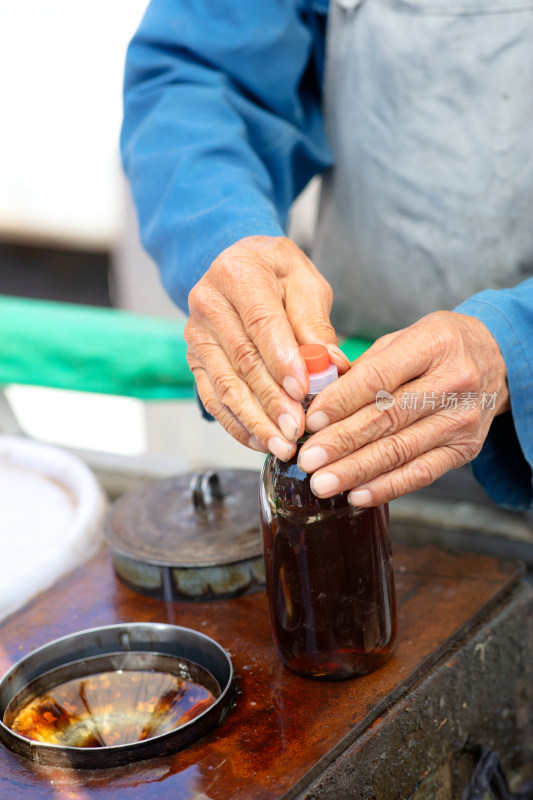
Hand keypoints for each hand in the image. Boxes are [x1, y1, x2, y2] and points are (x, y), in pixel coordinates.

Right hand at [184, 236, 349, 458]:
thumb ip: (315, 324)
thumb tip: (332, 365)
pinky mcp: (195, 361)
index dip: (281, 360)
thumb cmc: (278, 274)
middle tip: (296, 429)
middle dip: (271, 401)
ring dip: (255, 421)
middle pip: (242, 361)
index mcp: (238, 274)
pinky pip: (213, 399)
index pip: (260, 323)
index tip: (302, 390)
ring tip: (282, 444)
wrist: (240, 267)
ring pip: (225, 386)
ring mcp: (197, 335)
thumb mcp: (305, 283)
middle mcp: (208, 304)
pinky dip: (237, 425)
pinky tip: (260, 441)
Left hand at [297, 311, 509, 505]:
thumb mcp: (402, 338)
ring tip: (322, 482)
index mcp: (434, 343)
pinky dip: (387, 487)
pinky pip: (421, 473)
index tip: (311, 421)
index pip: (378, 378)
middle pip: (387, 418)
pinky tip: (357, 495)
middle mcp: (454, 381)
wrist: (494, 359)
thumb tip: (316, 401)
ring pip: (400, 450)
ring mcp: (462, 419)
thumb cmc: (435, 348)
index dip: (341, 402)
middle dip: (341, 443)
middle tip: (307, 460)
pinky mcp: (465, 449)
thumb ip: (362, 367)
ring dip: (356, 470)